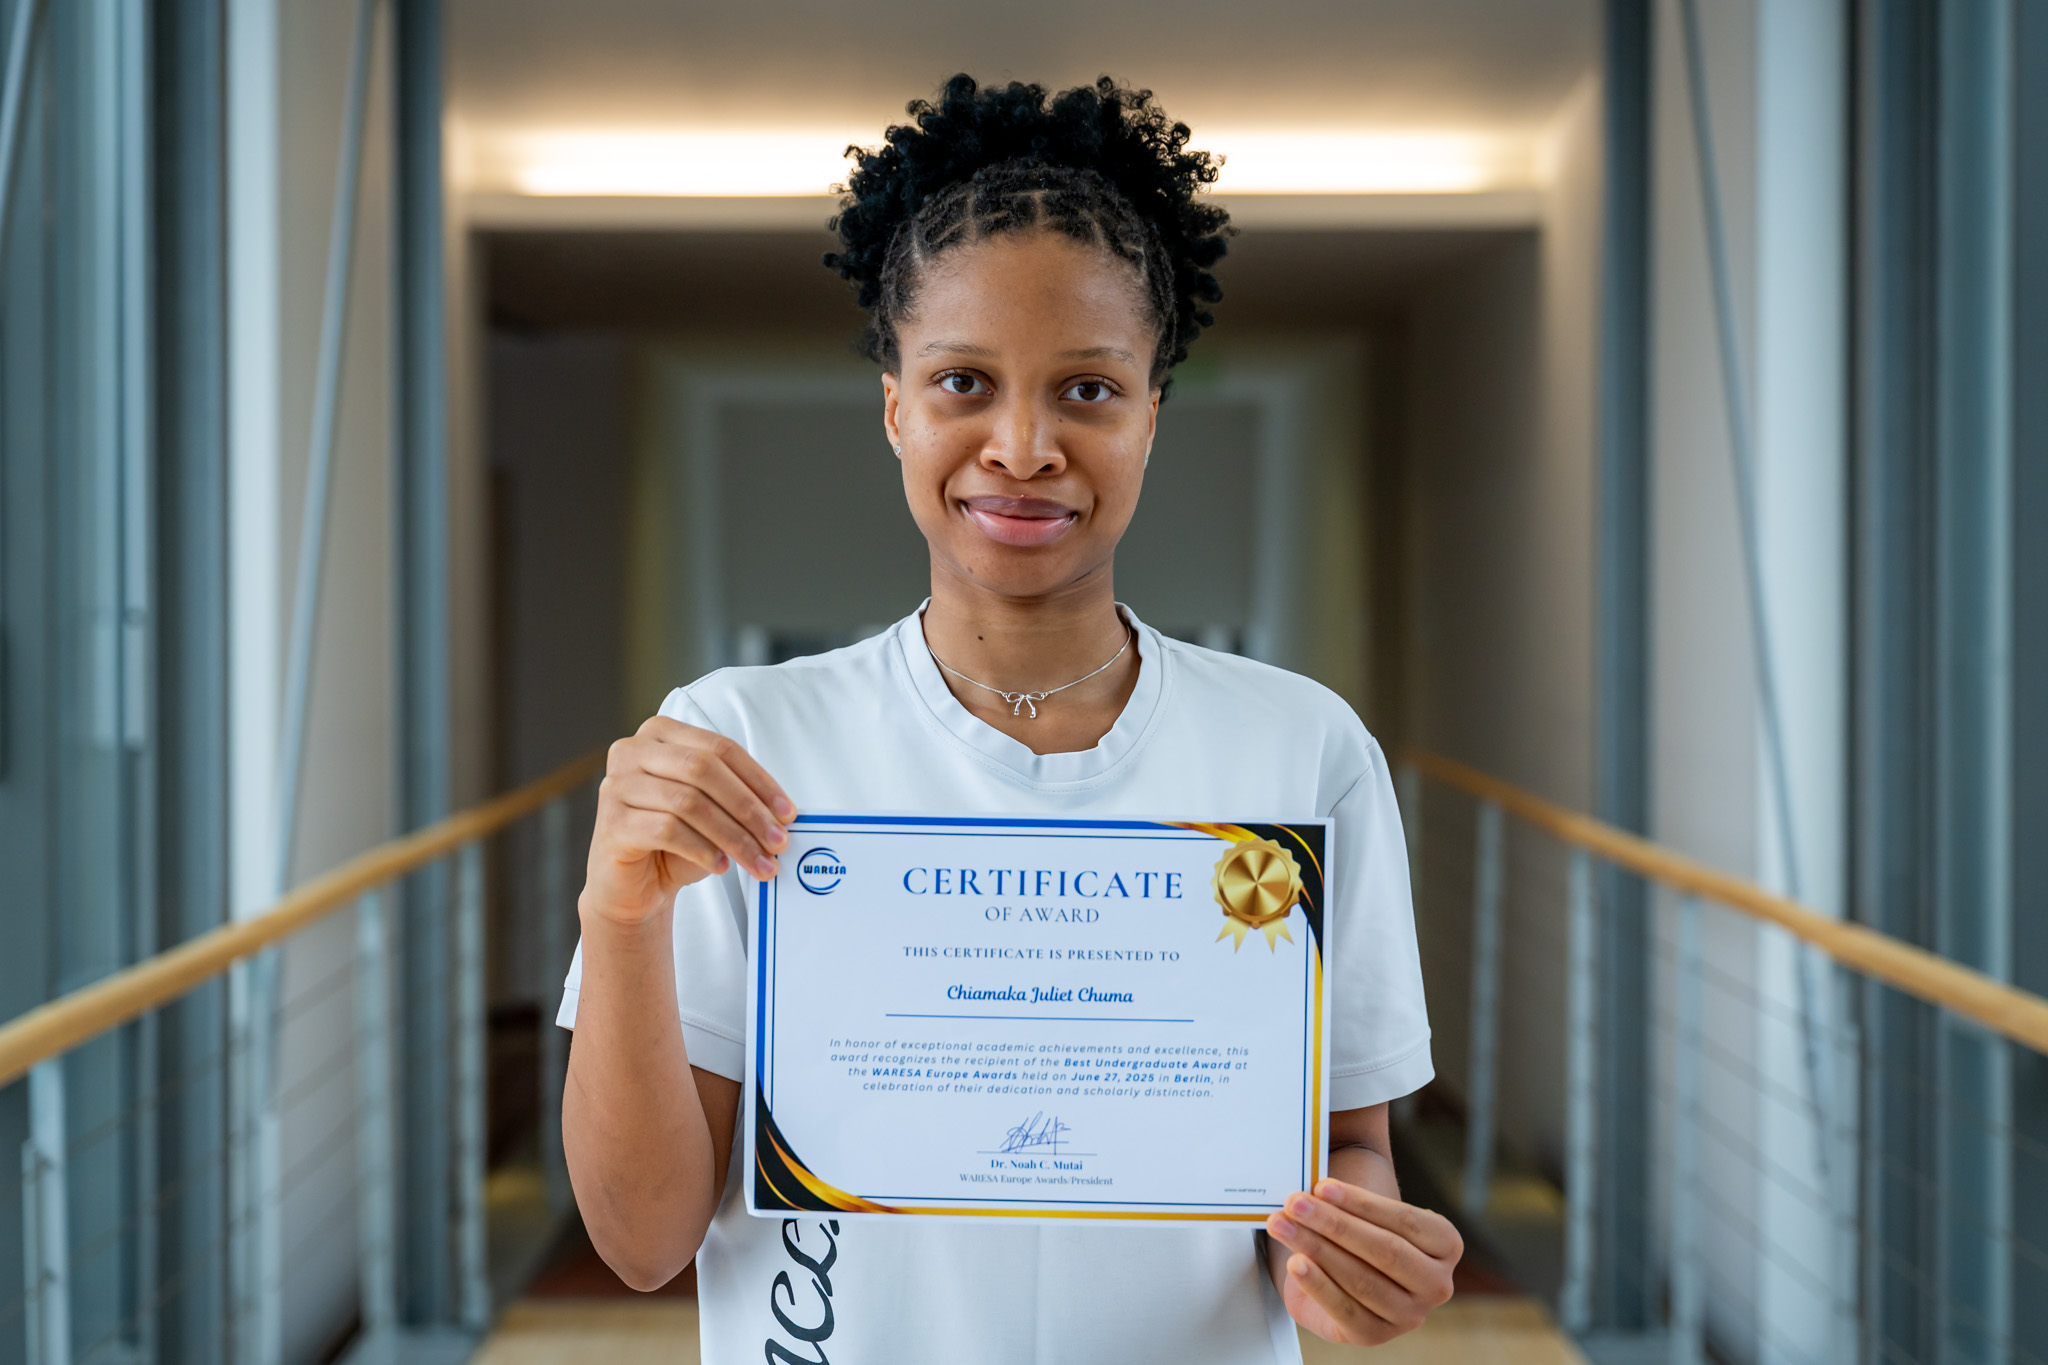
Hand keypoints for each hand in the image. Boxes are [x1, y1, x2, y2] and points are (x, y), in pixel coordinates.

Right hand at [581, 716, 795, 928]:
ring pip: (689, 802)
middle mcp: (632, 750)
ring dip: (733, 835)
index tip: (787, 812)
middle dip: (748, 808)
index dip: (759, 780)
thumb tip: (782, 812)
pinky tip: (722, 866)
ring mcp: (616, 785)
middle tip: (777, 841)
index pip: (720, 748)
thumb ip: (738, 798)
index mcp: (660, 733)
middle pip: (704, 769)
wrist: (631, 886)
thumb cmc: (674, 843)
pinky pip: (667, 830)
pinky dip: (703, 850)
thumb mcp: (711, 811)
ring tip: (758, 861)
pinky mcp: (611, 822)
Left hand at [1266, 1179, 1460, 1344]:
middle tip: (1295, 1204)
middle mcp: (1436, 1283)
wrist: (1346, 1272)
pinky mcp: (1376, 1335)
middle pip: (1384, 1251)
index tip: (1321, 1186)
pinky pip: (1345, 1310)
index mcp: (1446, 1244)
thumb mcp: (1366, 1211)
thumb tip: (1316, 1183)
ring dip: (1317, 1249)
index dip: (1361, 1202)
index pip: (1404, 1220)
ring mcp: (1410, 1314)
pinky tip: (1296, 1263)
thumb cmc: (1358, 1232)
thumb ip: (1352, 1196)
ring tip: (1283, 1226)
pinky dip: (1317, 1285)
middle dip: (1335, 1225)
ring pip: (1362, 1280)